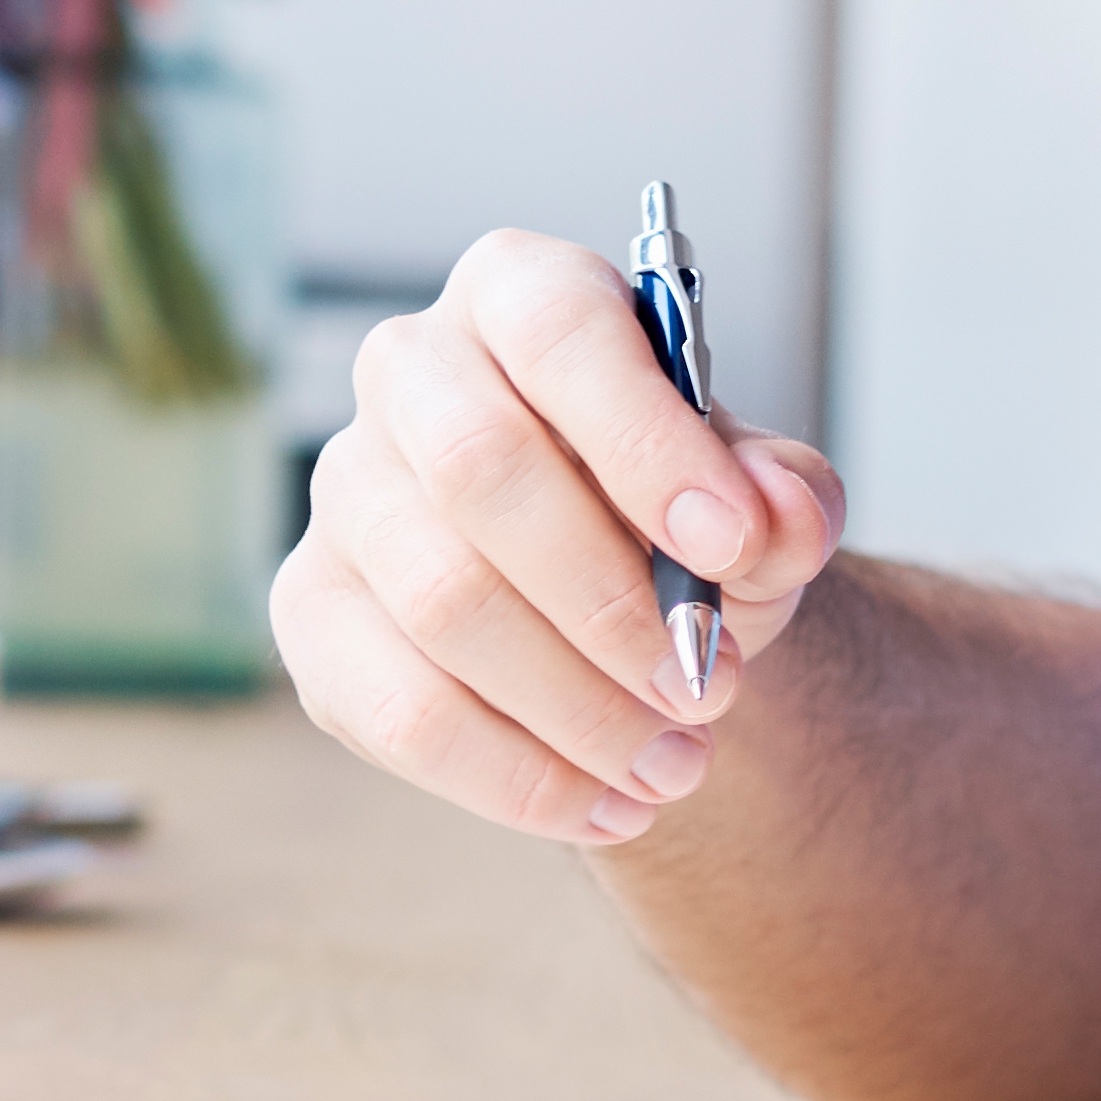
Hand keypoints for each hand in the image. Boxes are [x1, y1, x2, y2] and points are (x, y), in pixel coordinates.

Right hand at [274, 225, 855, 845]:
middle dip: (610, 602)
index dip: (645, 439)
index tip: (730, 548)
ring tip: (679, 765)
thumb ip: (787, 500)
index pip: (560, 334)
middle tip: (708, 690)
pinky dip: (519, 777)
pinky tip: (611, 806)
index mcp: (520, 294)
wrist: (616, 603)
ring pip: (443, 603)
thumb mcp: (758, 500)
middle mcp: (409, 371)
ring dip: (578, 708)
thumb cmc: (678, 517)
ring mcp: (344, 492)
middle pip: (480, 469)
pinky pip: (400, 712)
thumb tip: (779, 515)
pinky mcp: (313, 614)